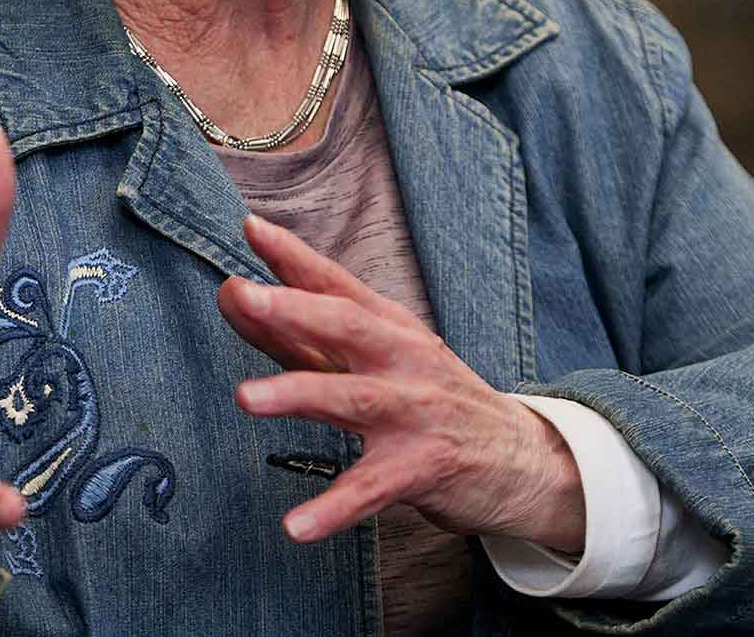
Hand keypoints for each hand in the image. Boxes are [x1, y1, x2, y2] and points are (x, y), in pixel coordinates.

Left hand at [218, 213, 583, 551]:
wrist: (523, 459)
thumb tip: (231, 295)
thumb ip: (298, 335)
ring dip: (298, 394)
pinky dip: (334, 507)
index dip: (294, 256)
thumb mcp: (372, 360)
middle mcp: (404, 359)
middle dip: (295, 309)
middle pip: (347, 326)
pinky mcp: (424, 466)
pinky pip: (371, 488)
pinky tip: (295, 526)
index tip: (251, 227)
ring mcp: (416, 411)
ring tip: (245, 398)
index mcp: (389, 327)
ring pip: (353, 398)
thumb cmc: (430, 401)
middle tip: (244, 296)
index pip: (337, 284)